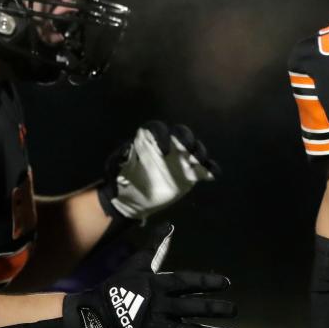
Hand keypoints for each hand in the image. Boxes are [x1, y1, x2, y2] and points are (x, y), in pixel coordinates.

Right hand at [64, 225, 236, 327]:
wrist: (94, 314)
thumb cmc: (119, 285)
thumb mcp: (137, 263)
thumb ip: (154, 244)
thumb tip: (169, 224)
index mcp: (158, 284)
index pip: (188, 282)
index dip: (207, 283)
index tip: (227, 283)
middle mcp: (160, 305)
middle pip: (193, 308)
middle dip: (216, 309)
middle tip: (234, 310)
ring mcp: (155, 326)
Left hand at [101, 121, 219, 220]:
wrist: (133, 199)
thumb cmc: (123, 179)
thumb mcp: (115, 167)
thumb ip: (120, 157)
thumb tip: (127, 150)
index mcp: (150, 140)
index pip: (158, 129)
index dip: (162, 135)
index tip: (163, 151)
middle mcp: (168, 145)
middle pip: (181, 133)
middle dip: (186, 138)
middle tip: (188, 149)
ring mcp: (181, 159)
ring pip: (195, 148)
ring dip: (200, 151)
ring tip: (200, 161)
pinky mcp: (190, 174)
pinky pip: (204, 168)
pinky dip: (211, 169)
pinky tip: (213, 174)